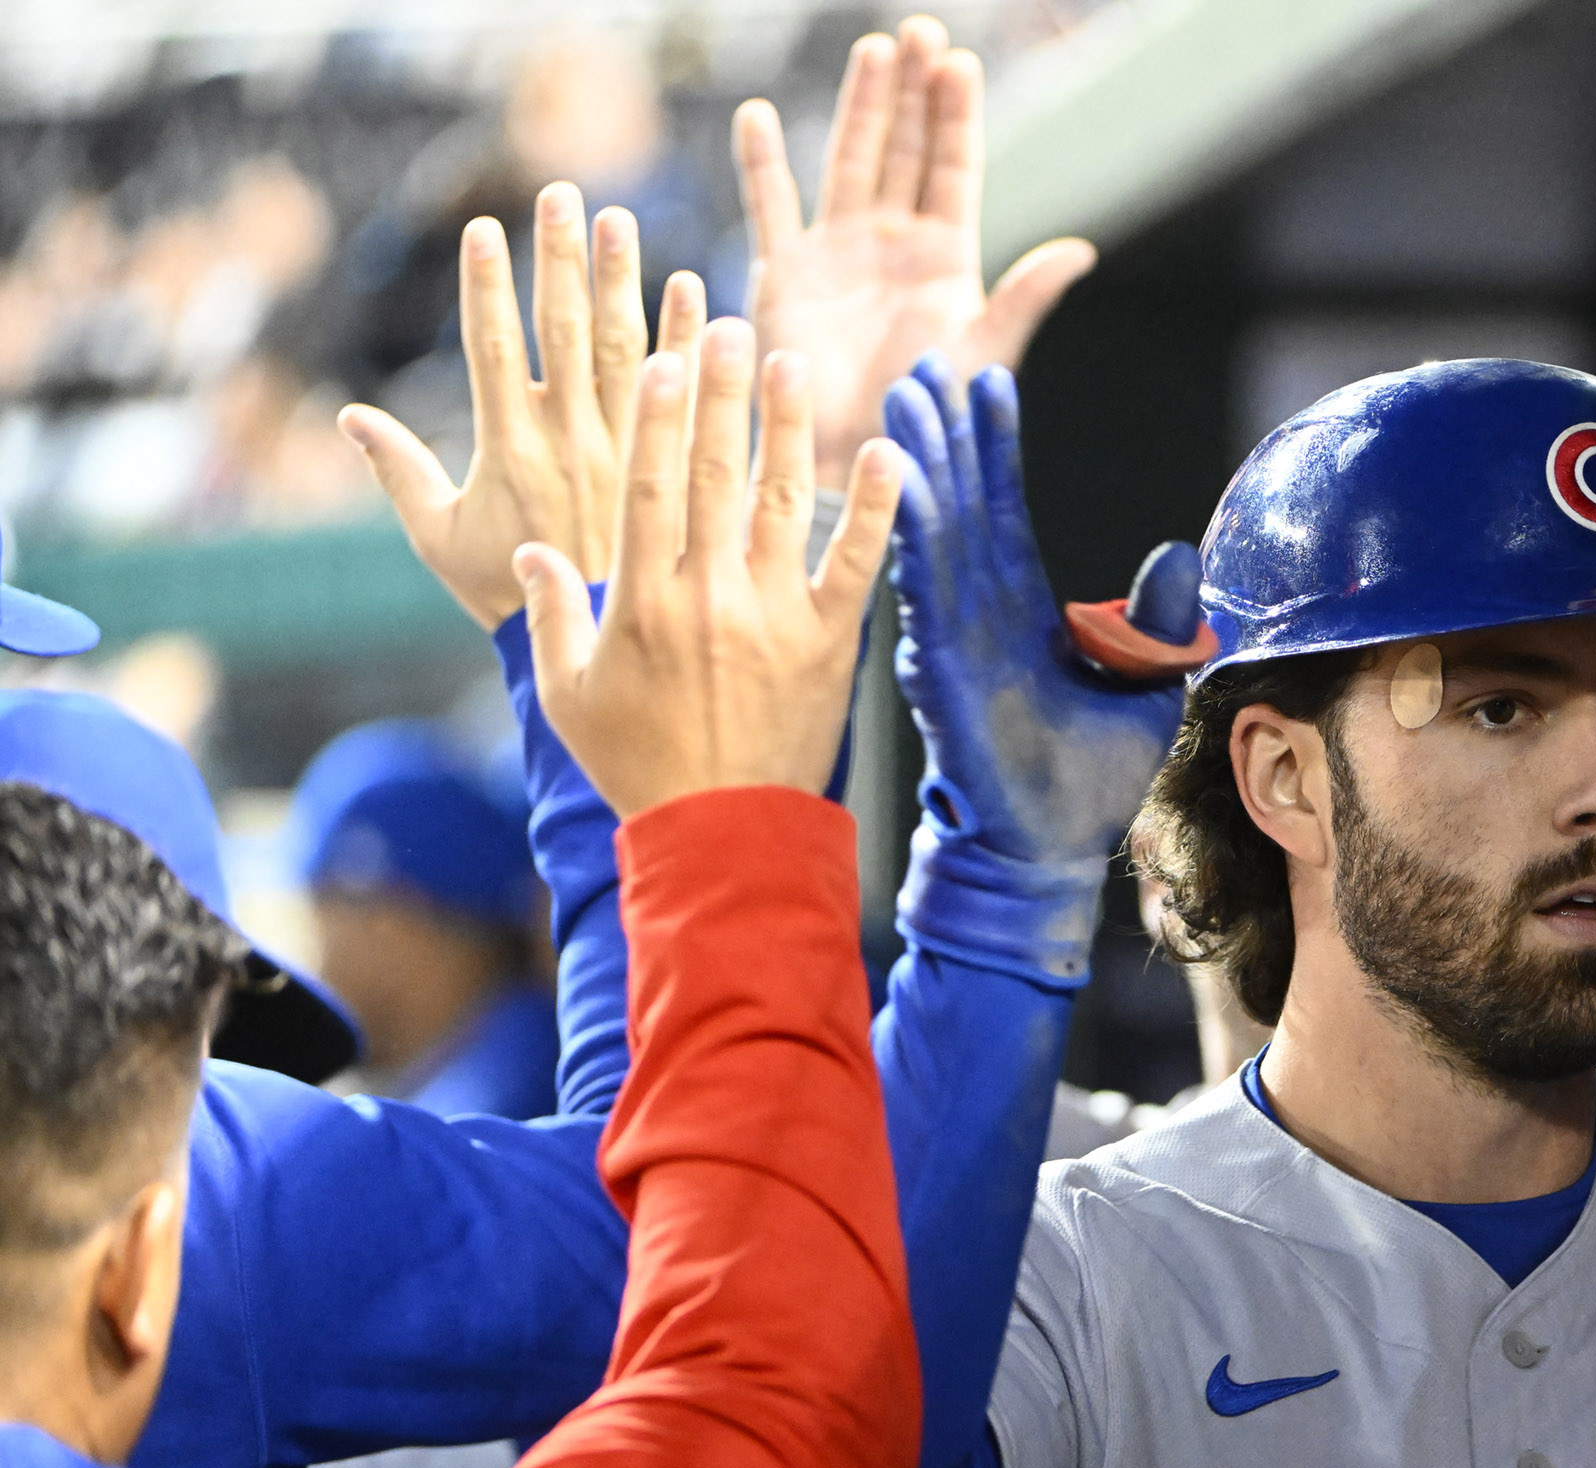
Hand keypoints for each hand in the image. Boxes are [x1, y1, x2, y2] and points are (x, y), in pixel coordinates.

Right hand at [342, 186, 706, 629]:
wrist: (606, 659)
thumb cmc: (510, 603)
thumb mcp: (441, 543)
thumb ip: (399, 474)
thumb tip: (348, 418)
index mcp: (509, 451)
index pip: (494, 351)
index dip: (487, 287)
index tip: (484, 227)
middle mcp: (571, 444)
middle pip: (565, 335)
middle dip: (560, 260)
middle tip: (561, 193)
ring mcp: (627, 455)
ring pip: (628, 353)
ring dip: (624, 282)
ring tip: (622, 219)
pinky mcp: (672, 472)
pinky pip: (688, 400)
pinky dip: (689, 344)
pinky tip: (694, 291)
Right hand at [518, 322, 900, 817]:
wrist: (723, 833)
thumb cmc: (639, 763)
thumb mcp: (569, 693)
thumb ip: (547, 616)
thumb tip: (530, 552)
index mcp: (637, 601)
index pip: (644, 486)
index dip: (653, 415)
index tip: (658, 355)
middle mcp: (706, 596)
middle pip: (711, 475)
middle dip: (717, 395)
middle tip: (725, 327)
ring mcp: (773, 616)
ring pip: (781, 503)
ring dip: (785, 428)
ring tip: (787, 362)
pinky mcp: (830, 641)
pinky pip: (856, 562)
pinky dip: (875, 507)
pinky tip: (886, 451)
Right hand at [735, 16, 1097, 485]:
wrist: (857, 463)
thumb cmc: (926, 420)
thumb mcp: (983, 353)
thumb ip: (1024, 298)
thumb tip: (1081, 250)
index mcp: (945, 259)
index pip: (952, 169)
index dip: (954, 117)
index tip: (958, 63)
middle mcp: (892, 245)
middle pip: (904, 149)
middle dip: (912, 92)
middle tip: (921, 32)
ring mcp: (837, 253)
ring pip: (850, 160)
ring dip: (861, 107)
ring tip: (875, 50)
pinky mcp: (785, 272)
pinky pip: (771, 206)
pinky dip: (762, 163)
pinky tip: (759, 117)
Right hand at [885, 355, 1194, 863]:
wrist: (1052, 851)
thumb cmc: (1091, 782)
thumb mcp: (1149, 686)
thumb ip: (1159, 620)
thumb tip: (1178, 553)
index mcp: (1022, 613)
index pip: (1004, 511)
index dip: (994, 448)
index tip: (987, 378)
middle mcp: (981, 615)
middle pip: (961, 503)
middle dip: (943, 433)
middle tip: (924, 359)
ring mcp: (956, 637)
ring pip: (935, 531)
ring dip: (920, 463)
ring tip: (905, 394)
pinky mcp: (941, 668)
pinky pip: (926, 587)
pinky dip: (915, 532)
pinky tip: (903, 480)